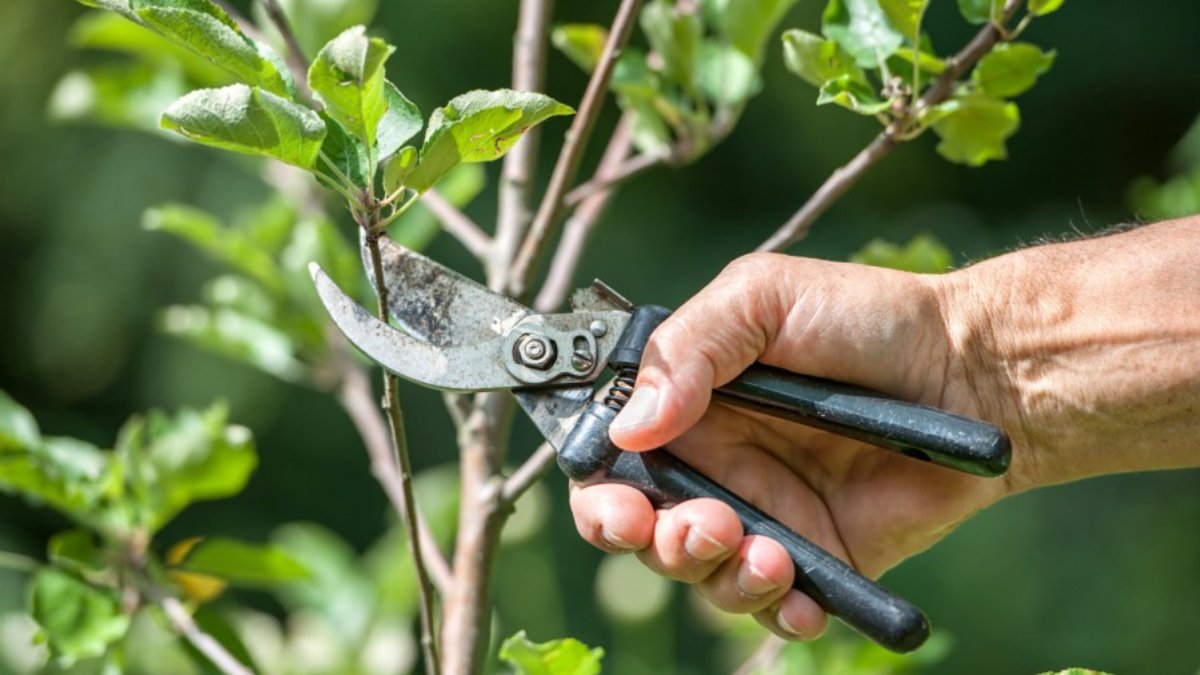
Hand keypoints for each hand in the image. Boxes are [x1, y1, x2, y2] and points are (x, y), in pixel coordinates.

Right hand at [568, 253, 1011, 639]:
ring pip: (702, 574)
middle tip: (699, 528)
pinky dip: (777, 612)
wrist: (971, 370)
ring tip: (766, 551)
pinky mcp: (817, 557)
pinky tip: (798, 595)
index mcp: (687, 405)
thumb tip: (630, 425)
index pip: (611, 461)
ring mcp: (765, 514)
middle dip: (654, 543)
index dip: (600, 493)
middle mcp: (715, 464)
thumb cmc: (865, 319)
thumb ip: (689, 349)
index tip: (622, 507)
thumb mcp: (764, 299)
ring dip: (716, 573)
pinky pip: (776, 606)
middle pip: (644, 530)